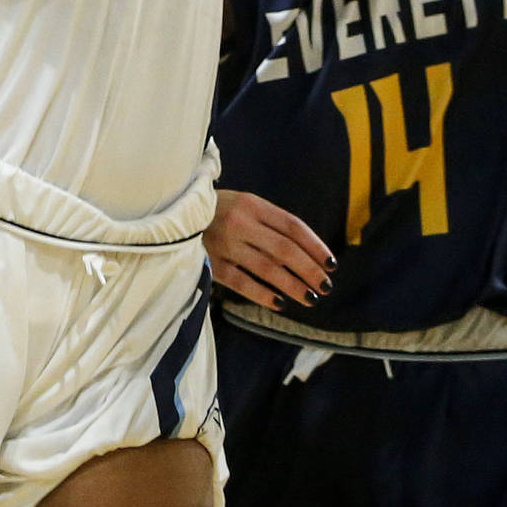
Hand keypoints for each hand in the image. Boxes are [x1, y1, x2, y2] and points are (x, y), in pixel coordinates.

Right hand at [204, 189, 335, 311]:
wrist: (175, 212)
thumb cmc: (219, 211)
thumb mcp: (245, 205)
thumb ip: (271, 224)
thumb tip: (305, 253)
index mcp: (252, 204)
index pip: (292, 226)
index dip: (315, 246)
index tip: (331, 264)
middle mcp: (240, 222)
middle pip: (284, 249)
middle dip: (309, 269)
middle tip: (326, 286)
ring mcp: (225, 244)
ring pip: (267, 268)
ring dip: (292, 285)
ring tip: (310, 298)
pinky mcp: (211, 264)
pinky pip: (242, 283)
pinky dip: (263, 294)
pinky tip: (279, 302)